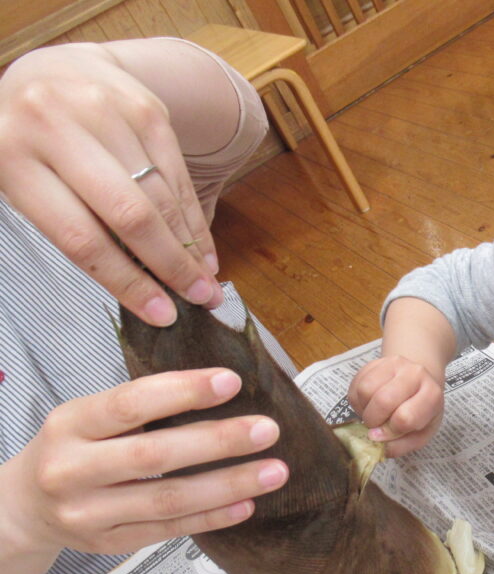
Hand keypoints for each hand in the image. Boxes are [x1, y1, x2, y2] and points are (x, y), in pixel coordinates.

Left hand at [0, 41, 223, 324]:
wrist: (54, 71)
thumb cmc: (35, 145)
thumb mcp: (30, 185)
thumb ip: (75, 228)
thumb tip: (145, 288)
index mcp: (10, 156)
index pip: (80, 238)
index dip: (127, 282)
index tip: (161, 314)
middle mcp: (54, 126)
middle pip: (129, 215)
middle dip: (171, 266)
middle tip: (199, 300)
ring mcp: (104, 110)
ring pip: (160, 196)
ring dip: (190, 246)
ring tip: (207, 280)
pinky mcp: (145, 107)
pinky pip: (178, 174)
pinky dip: (194, 216)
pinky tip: (202, 246)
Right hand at [2, 368, 288, 558]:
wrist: (24, 508)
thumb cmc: (75, 448)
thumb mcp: (89, 417)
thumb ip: (141, 406)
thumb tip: (222, 387)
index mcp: (70, 424)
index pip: (130, 403)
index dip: (183, 392)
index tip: (232, 382)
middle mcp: (73, 470)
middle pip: (154, 456)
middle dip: (217, 442)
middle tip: (268, 429)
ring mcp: (89, 514)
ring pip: (167, 500)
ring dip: (228, 485)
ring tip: (276, 471)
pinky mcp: (110, 546)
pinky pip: (169, 531)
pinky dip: (212, 517)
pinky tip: (248, 503)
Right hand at [347, 355, 444, 456]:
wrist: (419, 380)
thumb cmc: (421, 410)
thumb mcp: (421, 433)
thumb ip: (402, 445)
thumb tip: (380, 447)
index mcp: (432, 395)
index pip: (405, 418)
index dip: (390, 432)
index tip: (385, 435)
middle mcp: (415, 374)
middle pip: (383, 400)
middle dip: (373, 421)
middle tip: (376, 426)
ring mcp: (394, 364)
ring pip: (365, 390)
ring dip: (363, 409)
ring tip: (373, 413)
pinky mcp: (376, 362)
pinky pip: (356, 383)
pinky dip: (357, 400)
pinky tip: (368, 404)